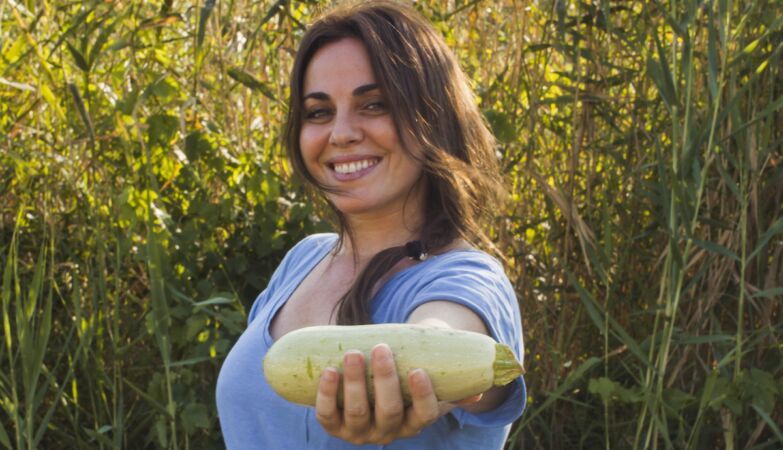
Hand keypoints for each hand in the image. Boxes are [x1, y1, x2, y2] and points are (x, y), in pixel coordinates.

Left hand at [315, 344, 441, 444]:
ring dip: (354, 383)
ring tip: (354, 354)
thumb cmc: (410, 372)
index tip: (418, 371)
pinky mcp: (334, 425)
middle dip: (384, 380)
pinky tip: (328, 370)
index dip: (422, 396)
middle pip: (388, 410)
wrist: (371, 383)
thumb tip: (480, 390)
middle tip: (382, 348)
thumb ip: (453, 380)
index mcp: (416, 421)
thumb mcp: (432, 378)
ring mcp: (359, 431)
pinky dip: (326, 394)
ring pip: (357, 412)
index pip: (424, 414)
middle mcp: (389, 432)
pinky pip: (327, 415)